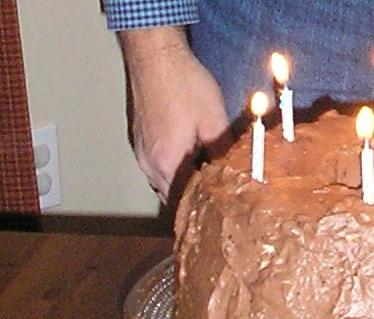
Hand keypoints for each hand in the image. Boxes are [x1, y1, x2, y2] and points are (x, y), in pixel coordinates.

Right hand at [118, 26, 231, 201]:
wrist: (154, 53)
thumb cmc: (182, 82)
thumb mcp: (214, 120)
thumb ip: (222, 152)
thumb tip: (235, 171)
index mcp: (166, 163)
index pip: (183, 201)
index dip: (201, 206)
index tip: (218, 209)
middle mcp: (147, 161)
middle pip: (170, 193)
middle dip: (192, 196)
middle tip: (215, 197)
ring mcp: (139, 149)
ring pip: (162, 179)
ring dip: (181, 181)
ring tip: (205, 178)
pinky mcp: (138, 136)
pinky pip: (156, 163)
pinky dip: (172, 167)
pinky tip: (190, 156)